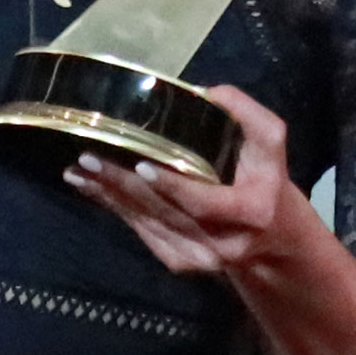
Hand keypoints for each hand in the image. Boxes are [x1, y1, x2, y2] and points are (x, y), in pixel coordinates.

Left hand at [68, 80, 317, 279]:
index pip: (203, 201)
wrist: (276, 244)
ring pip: (147, 222)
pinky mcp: (180, 262)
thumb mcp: (271, 146)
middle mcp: (222, 242)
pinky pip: (143, 232)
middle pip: (164, 211)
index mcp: (249, 212)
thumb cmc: (268, 182)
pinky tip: (93, 190)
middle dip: (124, 184)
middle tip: (90, 159)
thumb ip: (247, 116)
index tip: (141, 164)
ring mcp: (198, 257)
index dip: (171, 185)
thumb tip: (205, 93)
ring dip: (110, 196)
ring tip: (79, 172)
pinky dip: (116, 208)